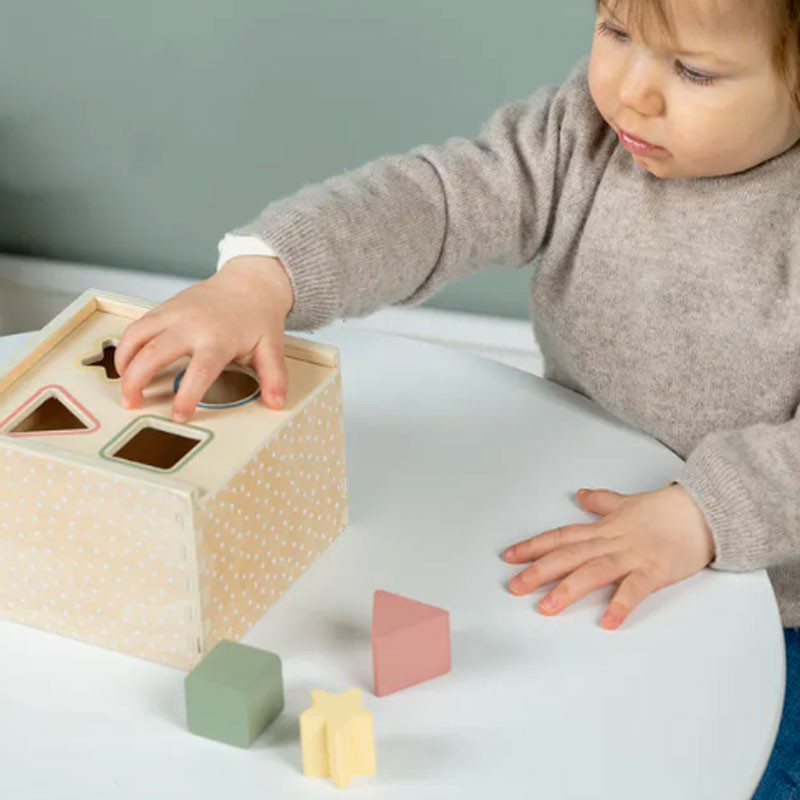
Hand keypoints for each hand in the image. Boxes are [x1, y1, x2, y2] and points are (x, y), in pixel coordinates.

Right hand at [114, 255, 294, 421]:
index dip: (187, 395)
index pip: (199, 371)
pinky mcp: (164, 307)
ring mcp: (174, 313)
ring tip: (124, 387)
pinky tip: (127, 364)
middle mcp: (192, 324)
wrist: (250, 282)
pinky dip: (125, 345)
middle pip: (155, 352)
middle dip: (137, 380)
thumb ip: (274, 377)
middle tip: (132, 404)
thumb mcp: (272, 348)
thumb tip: (276, 403)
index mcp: (219, 338)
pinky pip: (137, 326)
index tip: (179, 415)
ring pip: (137, 336)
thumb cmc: (258, 316)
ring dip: (124, 362)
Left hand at [503, 483, 714, 628]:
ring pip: (593, 571)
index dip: (534, 546)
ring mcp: (632, 556)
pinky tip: (607, 622)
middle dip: (538, 571)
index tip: (509, 557)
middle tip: (514, 587)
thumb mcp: (627, 502)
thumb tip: (580, 495)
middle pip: (568, 555)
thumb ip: (602, 502)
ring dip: (567, 589)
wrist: (705, 509)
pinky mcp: (655, 571)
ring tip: (546, 607)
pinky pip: (635, 589)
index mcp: (603, 529)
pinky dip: (621, 604)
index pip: (560, 536)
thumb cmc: (666, 508)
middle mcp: (611, 542)